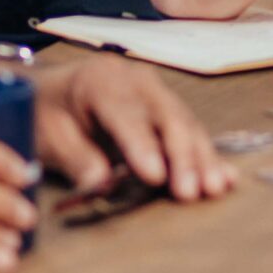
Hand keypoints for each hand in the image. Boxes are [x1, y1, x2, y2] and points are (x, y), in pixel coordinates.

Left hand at [32, 56, 233, 202]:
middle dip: (182, 156)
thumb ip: (75, 158)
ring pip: (186, 123)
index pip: (125, 114)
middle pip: (166, 116)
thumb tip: (101, 183)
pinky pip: (192, 130)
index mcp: (100, 81)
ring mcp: (156, 92)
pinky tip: (226, 176)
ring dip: (202, 158)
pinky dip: (207, 155)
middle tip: (191, 192)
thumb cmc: (46, 113)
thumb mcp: (48, 136)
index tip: (155, 176)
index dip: (142, 145)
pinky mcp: (167, 109)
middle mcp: (135, 81)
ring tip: (215, 188)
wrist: (50, 91)